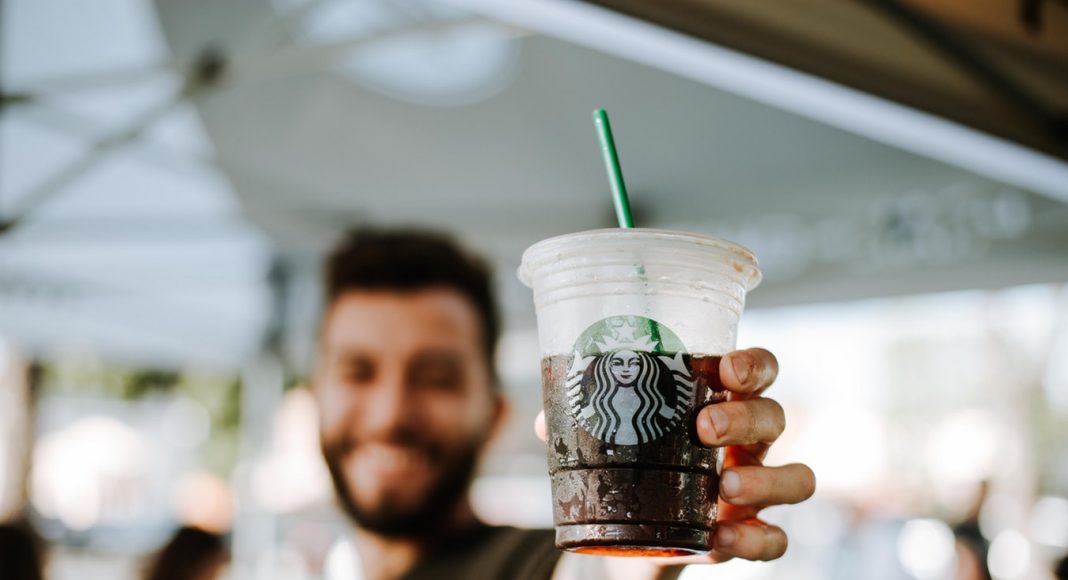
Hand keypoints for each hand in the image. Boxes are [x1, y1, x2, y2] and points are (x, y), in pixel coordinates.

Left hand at [534, 347, 815, 564]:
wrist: (635, 535)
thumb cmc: (634, 464)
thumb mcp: (610, 438)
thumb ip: (584, 424)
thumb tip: (550, 422)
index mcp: (721, 403)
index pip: (758, 370)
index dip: (754, 364)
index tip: (727, 369)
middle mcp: (749, 443)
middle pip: (775, 416)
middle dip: (746, 417)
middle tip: (705, 426)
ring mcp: (756, 489)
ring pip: (797, 477)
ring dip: (765, 479)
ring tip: (725, 487)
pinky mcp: (749, 535)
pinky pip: (777, 539)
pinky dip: (755, 539)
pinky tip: (721, 537)